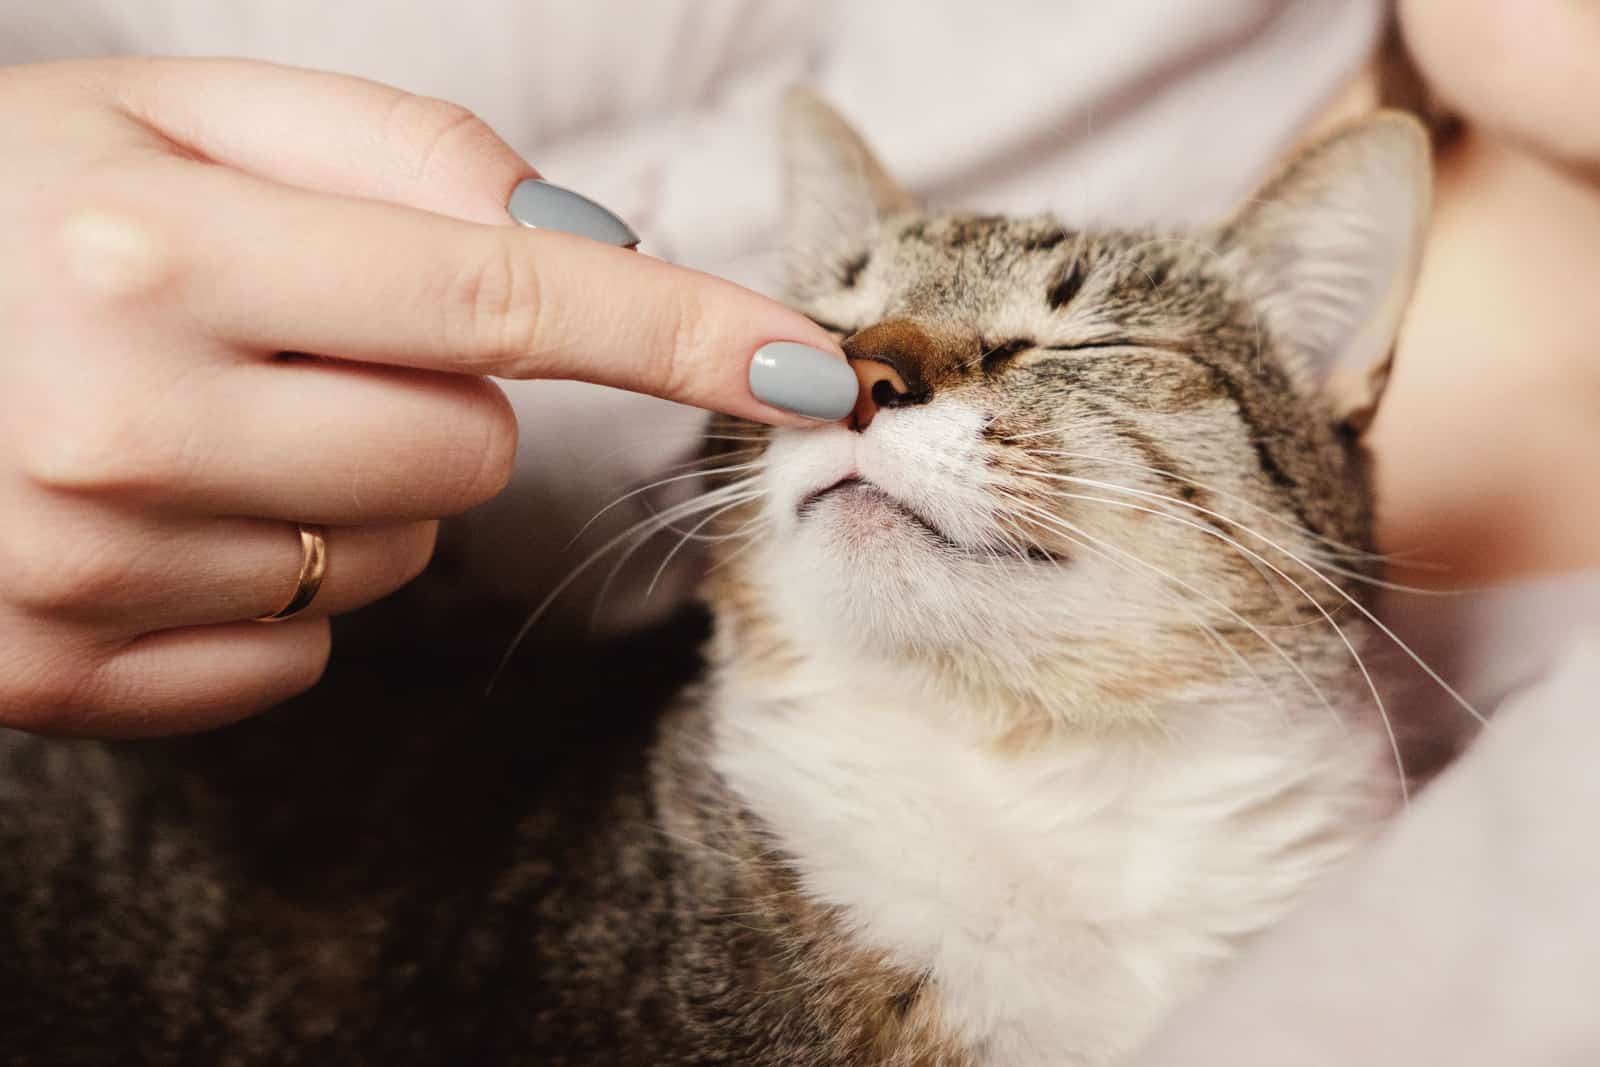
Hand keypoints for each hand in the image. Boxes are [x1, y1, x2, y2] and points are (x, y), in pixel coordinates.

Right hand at [0, 57, 852, 736]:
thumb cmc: (8, 202)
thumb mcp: (172, 110)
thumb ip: (393, 148)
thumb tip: (586, 235)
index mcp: (161, 255)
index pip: (508, 295)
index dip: (681, 329)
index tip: (810, 370)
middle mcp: (127, 427)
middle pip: (468, 449)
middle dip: (431, 389)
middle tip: (289, 336)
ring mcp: (90, 571)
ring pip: (393, 555)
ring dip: (346, 484)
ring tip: (199, 415)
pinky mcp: (60, 674)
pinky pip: (301, 651)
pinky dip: (274, 581)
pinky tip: (161, 508)